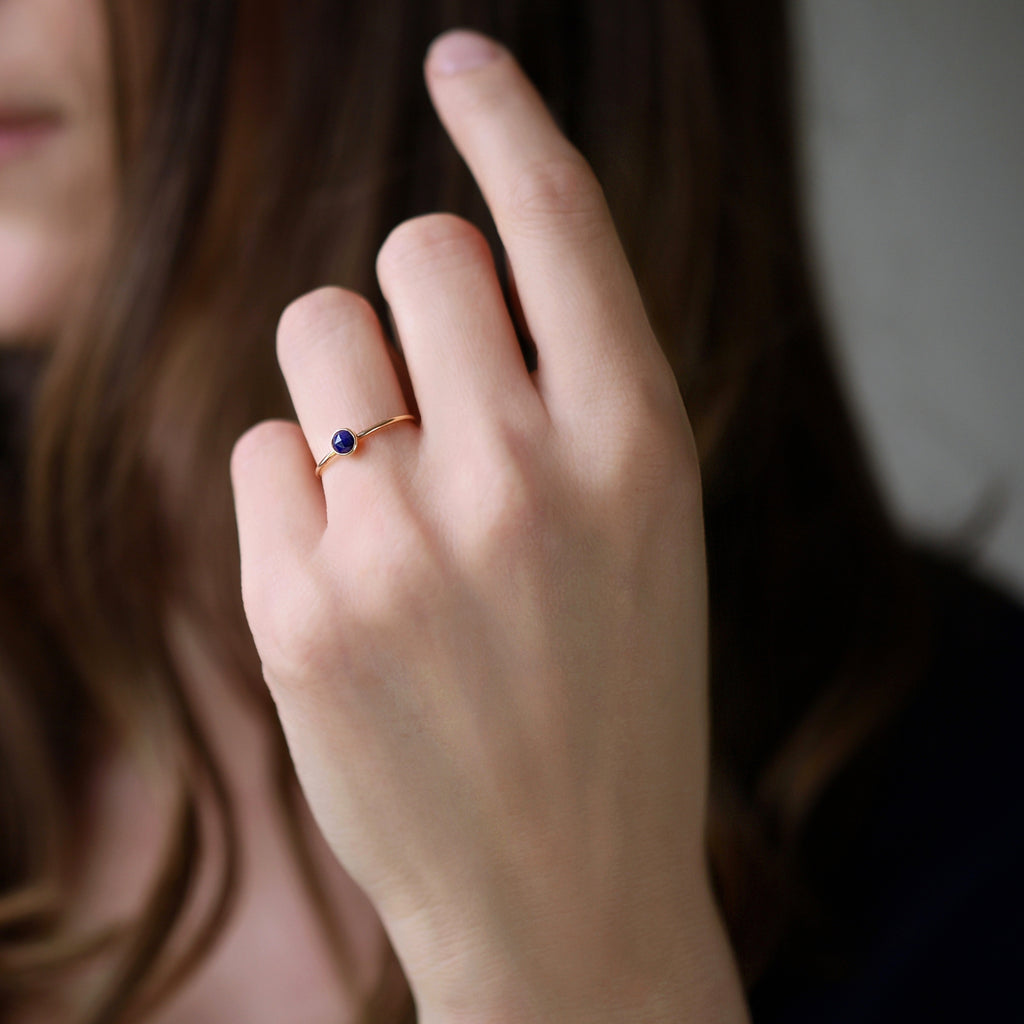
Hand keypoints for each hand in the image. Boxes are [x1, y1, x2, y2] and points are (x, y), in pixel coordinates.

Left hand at [231, 29, 746, 1023]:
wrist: (565, 888)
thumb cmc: (615, 699)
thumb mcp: (642, 530)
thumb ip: (562, 397)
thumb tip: (442, 289)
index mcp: (635, 444)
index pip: (558, 220)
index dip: (507, 119)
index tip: (465, 59)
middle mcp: (522, 472)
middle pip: (413, 252)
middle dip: (417, 298)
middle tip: (439, 391)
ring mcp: (402, 540)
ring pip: (319, 334)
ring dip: (348, 387)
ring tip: (396, 496)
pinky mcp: (300, 605)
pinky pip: (263, 452)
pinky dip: (298, 493)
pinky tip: (353, 583)